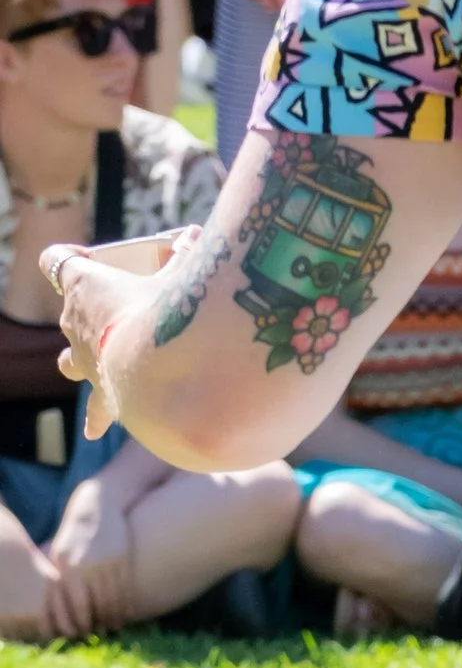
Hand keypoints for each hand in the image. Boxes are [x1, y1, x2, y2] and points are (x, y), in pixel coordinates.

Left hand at [40, 231, 180, 440]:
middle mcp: (75, 324)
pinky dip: (95, 417)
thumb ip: (191, 253)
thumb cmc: (172, 310)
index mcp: (86, 286)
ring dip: (82, 362)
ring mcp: (86, 362)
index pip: (57, 260)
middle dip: (86, 312)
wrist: (169, 367)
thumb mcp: (188, 271)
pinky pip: (94, 409)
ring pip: (70, 363)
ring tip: (98, 365)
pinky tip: (94, 429)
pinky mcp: (104, 394)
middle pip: (68, 312)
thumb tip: (199, 238)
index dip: (68, 256)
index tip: (84, 256)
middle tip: (116, 311)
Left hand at [46, 478, 133, 634]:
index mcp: (67, 569)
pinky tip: (126, 611)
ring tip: (113, 625)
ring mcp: (106, 564)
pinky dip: (126, 604)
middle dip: (95, 623)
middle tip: (98, 632)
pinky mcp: (123, 560)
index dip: (77, 622)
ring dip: (114, 617)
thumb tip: (61, 606)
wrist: (99, 505)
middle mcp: (86, 568)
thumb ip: (61, 578)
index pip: (73, 606)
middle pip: (93, 607)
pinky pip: (125, 589)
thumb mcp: (61, 553)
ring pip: (112, 600)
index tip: (80, 631)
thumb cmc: (76, 533)